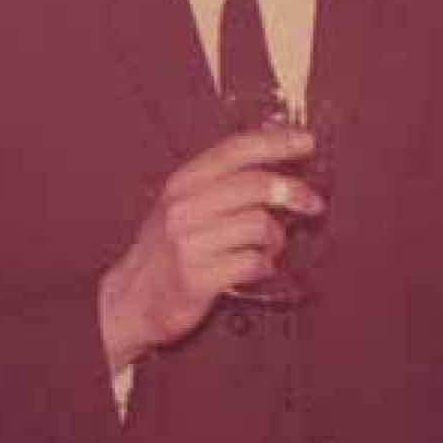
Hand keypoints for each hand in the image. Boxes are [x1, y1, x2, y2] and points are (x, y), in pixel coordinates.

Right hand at [99, 126, 322, 369]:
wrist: (131, 299)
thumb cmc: (166, 250)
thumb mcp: (182, 205)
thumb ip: (220, 183)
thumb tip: (274, 162)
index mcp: (182, 183)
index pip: (233, 150)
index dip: (274, 142)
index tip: (306, 143)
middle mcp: (183, 208)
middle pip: (254, 185)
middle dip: (293, 192)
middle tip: (312, 203)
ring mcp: (189, 243)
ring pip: (259, 225)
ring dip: (276, 238)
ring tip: (270, 247)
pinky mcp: (198, 277)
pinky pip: (253, 262)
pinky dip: (266, 264)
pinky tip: (259, 267)